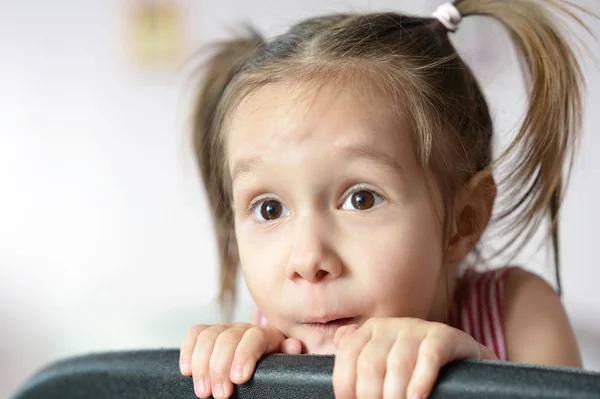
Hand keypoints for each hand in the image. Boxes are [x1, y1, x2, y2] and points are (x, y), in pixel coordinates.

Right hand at [179, 323, 302, 397]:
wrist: (265, 361)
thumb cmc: (274, 368)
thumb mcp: (285, 365)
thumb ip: (288, 355)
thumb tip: (294, 346)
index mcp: (268, 336)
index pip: (254, 337)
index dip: (244, 356)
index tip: (238, 379)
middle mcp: (245, 329)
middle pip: (227, 338)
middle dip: (219, 368)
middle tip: (219, 394)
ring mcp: (226, 330)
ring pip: (209, 336)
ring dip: (201, 365)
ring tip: (203, 391)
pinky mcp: (209, 335)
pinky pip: (196, 334)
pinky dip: (188, 350)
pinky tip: (187, 370)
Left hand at [332, 317, 496, 398]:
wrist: (458, 357)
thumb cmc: (412, 365)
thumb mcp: (383, 358)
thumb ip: (358, 356)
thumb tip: (336, 342)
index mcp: (369, 330)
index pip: (347, 356)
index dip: (345, 385)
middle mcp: (390, 325)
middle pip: (370, 363)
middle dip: (369, 395)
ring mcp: (417, 328)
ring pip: (397, 363)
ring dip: (394, 394)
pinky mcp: (443, 336)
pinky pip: (429, 356)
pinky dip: (421, 380)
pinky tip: (417, 398)